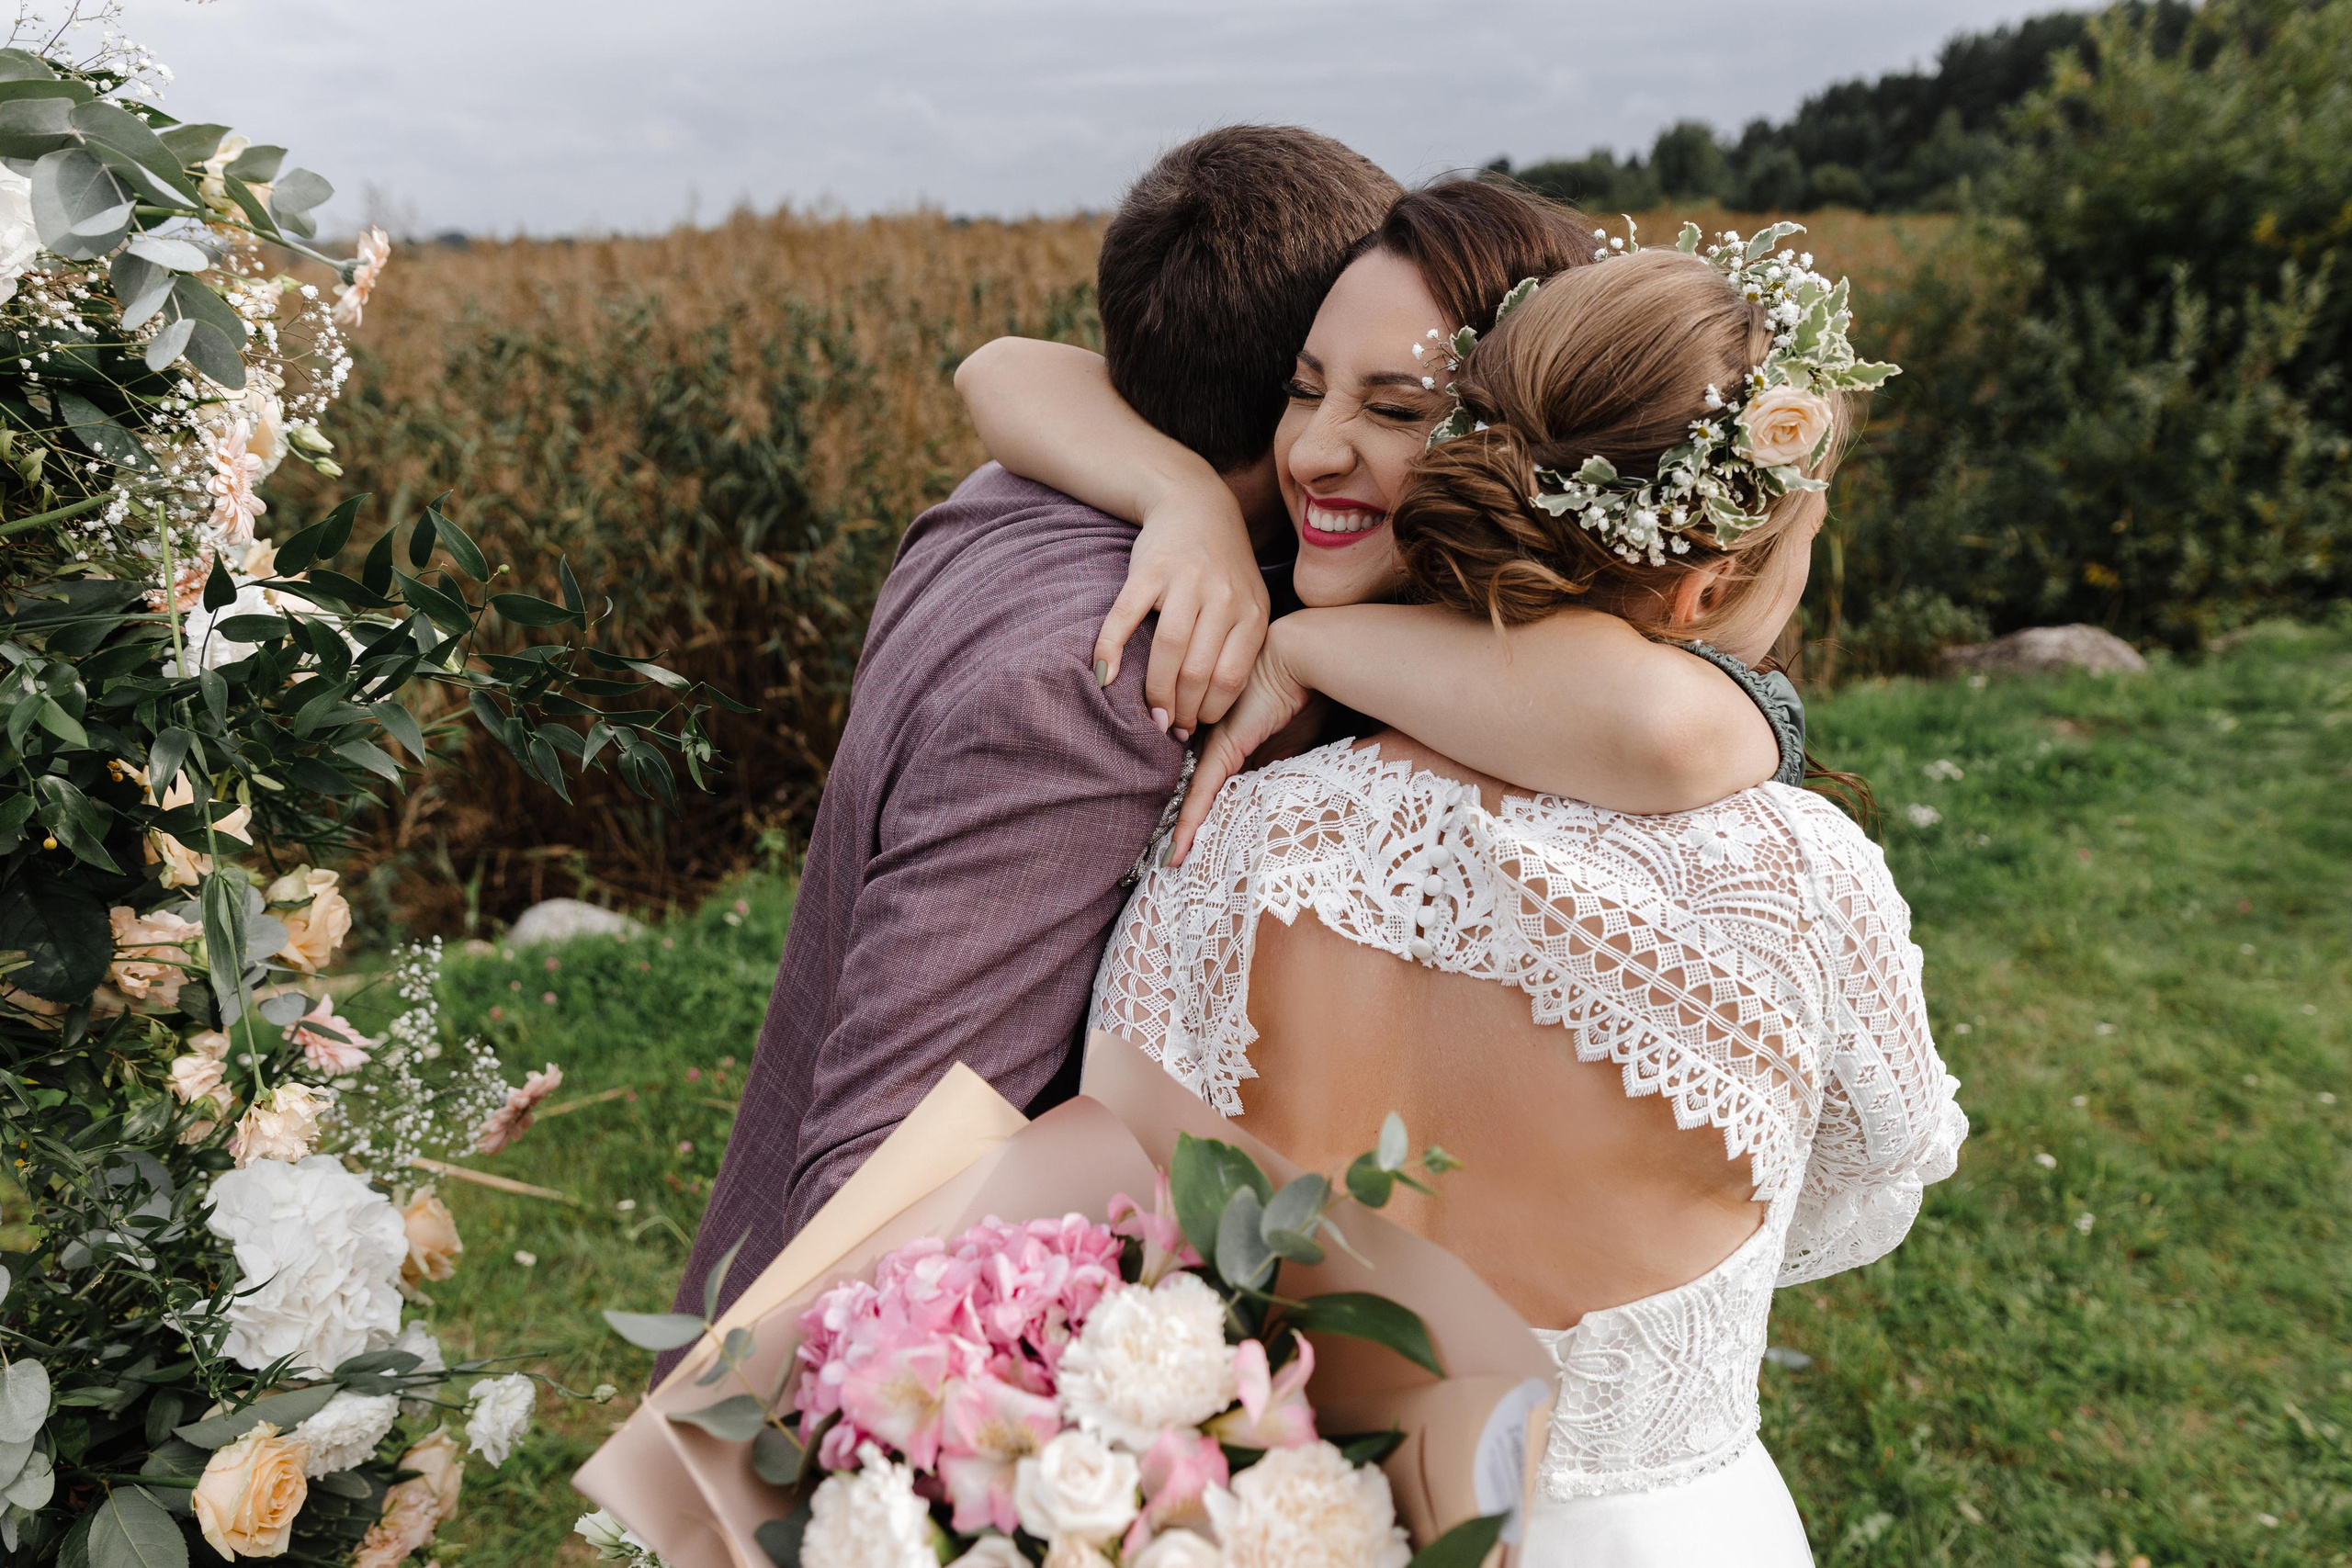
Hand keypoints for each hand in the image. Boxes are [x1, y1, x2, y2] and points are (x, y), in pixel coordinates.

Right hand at [1094, 492, 1269, 738]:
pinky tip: (1106, 677)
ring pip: (1168, 653)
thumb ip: (1238, 648)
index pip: (1230, 680)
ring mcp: (1186, 582)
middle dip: (1181, 710)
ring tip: (1150, 713)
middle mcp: (1224, 598)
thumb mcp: (1247, 604)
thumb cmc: (1223, 569)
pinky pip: (1126, 618)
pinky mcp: (1149, 570)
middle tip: (1168, 726)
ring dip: (1155, 692)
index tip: (1194, 726)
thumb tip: (1210, 711)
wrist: (1196, 506)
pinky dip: (1111, 651)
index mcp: (1251, 613)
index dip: (1208, 711)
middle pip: (1198, 673)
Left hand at [1168, 632, 1317, 865]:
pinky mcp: (1222, 750)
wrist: (1297, 661)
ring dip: (1183, 835)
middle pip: (1197, 795)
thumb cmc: (1299, 696)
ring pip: (1194, 800)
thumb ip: (1276, 764)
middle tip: (1168, 861)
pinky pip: (1201, 793)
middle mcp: (1213, 745)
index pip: (1206, 787)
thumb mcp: (1290, 741)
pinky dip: (1189, 822)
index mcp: (1227, 743)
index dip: (1193, 816)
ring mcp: (1214, 747)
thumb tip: (1271, 794)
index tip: (1178, 846)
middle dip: (1183, 830)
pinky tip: (1176, 849)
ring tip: (1168, 864)